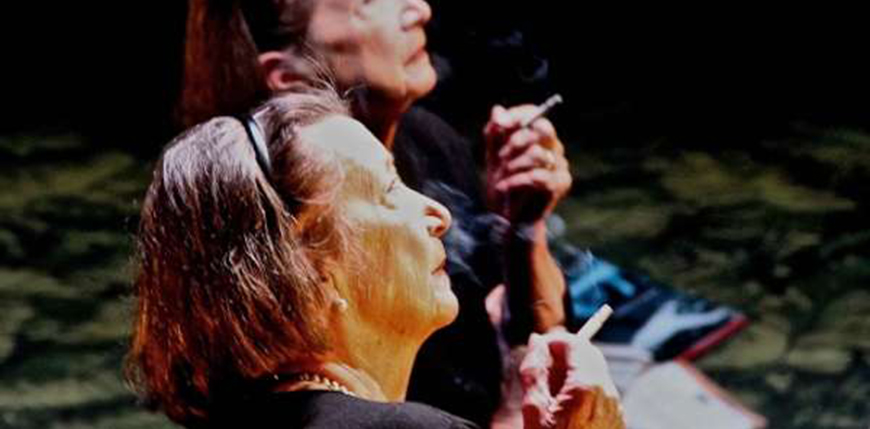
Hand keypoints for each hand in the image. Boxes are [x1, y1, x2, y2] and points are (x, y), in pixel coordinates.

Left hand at [483, 104, 571, 224]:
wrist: (507, 219)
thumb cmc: (503, 185)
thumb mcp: (493, 157)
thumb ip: (494, 133)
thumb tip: (497, 109)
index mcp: (539, 137)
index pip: (535, 114)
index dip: (518, 115)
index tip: (500, 123)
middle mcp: (553, 147)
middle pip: (541, 129)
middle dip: (516, 140)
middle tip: (501, 155)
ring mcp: (560, 165)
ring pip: (537, 153)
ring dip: (513, 165)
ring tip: (502, 176)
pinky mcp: (560, 184)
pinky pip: (538, 176)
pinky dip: (516, 182)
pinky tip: (505, 187)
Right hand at [521, 330, 623, 428]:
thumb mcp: (534, 409)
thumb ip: (534, 371)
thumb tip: (536, 341)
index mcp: (587, 386)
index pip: (576, 343)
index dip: (554, 341)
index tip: (537, 350)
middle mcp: (607, 393)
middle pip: (588, 355)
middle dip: (564, 356)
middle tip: (541, 372)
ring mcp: (615, 407)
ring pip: (593, 373)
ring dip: (572, 374)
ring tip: (550, 396)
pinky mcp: (616, 419)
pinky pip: (600, 392)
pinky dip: (582, 391)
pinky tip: (565, 410)